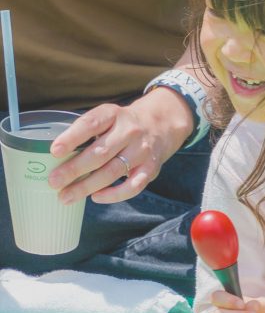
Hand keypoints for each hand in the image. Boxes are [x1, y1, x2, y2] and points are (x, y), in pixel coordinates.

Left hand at [48, 87, 193, 204]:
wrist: (161, 124)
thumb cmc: (123, 125)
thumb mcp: (108, 117)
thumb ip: (88, 133)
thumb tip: (58, 159)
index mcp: (113, 114)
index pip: (91, 124)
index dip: (72, 137)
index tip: (54, 151)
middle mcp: (130, 131)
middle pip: (100, 153)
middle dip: (74, 169)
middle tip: (54, 181)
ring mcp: (142, 150)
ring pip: (112, 172)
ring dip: (87, 186)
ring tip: (66, 196)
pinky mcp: (151, 168)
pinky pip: (132, 186)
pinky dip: (113, 195)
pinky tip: (96, 197)